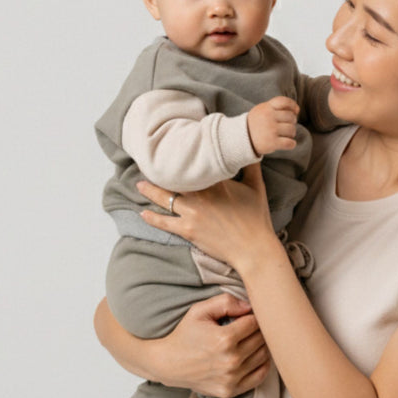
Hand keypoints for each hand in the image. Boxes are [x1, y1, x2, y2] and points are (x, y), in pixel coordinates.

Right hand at [95, 294, 270, 397]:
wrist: (168, 364)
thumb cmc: (185, 334)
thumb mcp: (200, 311)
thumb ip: (226, 302)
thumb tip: (249, 307)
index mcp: (224, 339)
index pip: (255, 323)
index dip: (252, 316)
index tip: (244, 317)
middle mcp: (231, 360)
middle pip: (261, 339)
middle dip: (257, 330)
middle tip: (247, 327)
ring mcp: (231, 378)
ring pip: (264, 356)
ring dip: (260, 346)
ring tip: (248, 340)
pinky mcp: (230, 391)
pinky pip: (260, 376)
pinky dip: (262, 364)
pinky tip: (253, 356)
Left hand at [136, 164, 280, 271]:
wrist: (252, 249)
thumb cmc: (256, 218)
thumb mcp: (256, 187)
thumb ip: (251, 166)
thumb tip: (252, 149)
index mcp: (216, 181)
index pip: (192, 165)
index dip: (180, 158)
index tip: (171, 150)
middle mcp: (200, 195)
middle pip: (173, 180)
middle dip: (160, 172)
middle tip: (148, 164)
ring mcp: (192, 213)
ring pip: (165, 198)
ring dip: (150, 191)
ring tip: (140, 185)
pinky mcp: (188, 230)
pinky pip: (164, 222)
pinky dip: (152, 218)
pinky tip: (143, 214)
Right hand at [247, 96, 299, 155]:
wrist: (241, 140)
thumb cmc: (256, 124)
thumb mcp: (261, 110)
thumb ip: (276, 107)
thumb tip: (298, 110)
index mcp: (266, 107)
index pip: (284, 102)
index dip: (293, 106)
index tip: (295, 112)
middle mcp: (268, 117)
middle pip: (291, 117)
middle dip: (292, 122)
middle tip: (286, 127)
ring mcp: (270, 130)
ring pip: (292, 130)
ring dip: (291, 134)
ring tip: (284, 135)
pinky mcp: (271, 142)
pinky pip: (290, 143)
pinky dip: (291, 144)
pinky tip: (287, 144)